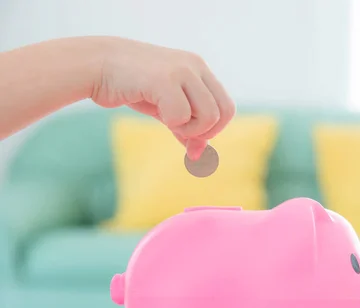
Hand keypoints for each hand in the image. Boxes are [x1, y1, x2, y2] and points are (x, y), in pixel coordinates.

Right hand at [91, 37, 235, 159]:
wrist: (97, 65)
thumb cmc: (133, 86)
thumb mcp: (166, 108)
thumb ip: (186, 128)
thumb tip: (201, 156)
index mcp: (200, 70)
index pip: (227, 108)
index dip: (213, 129)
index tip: (190, 136)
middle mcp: (196, 66)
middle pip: (225, 112)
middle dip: (206, 131)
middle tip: (181, 130)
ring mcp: (182, 70)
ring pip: (209, 115)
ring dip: (189, 128)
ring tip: (168, 120)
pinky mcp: (164, 79)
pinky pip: (182, 116)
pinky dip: (172, 123)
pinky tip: (157, 112)